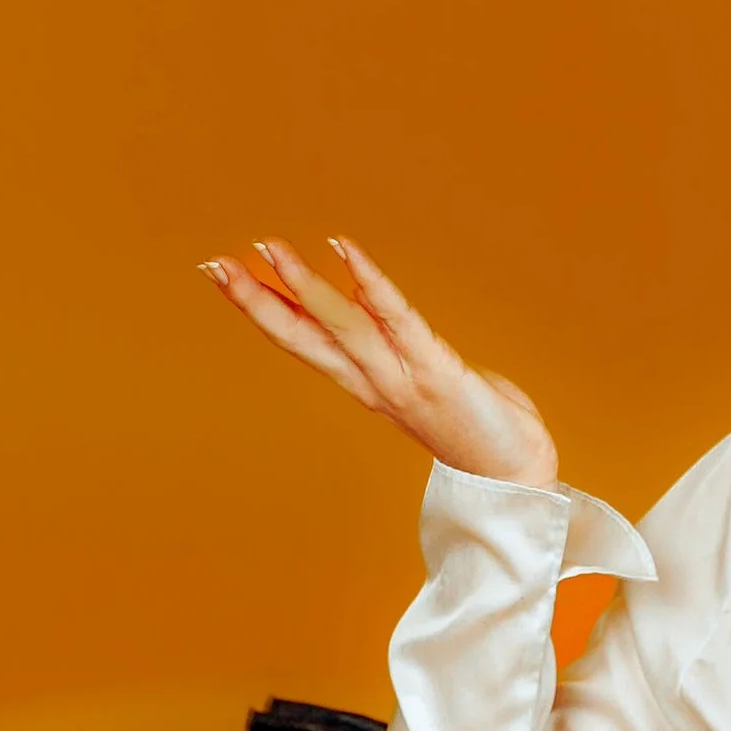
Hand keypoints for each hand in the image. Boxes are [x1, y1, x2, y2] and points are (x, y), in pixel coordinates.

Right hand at [201, 235, 559, 487]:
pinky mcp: (436, 370)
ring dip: (302, 285)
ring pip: (340, 325)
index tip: (226, 277)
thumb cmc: (483, 430)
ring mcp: (402, 377)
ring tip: (269, 248)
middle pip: (305, 336)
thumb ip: (402, 348)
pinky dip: (368, 283)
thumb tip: (377, 312)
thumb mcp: (430, 380)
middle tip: (214, 267)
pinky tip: (343, 250)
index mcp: (370, 385)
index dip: (265, 310)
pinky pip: (396, 318)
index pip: (306, 341)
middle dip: (258, 302)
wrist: (516, 481)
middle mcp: (375, 383)